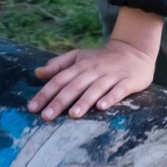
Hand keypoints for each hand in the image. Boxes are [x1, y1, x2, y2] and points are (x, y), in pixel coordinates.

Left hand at [29, 36, 154, 121]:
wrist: (134, 50)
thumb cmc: (101, 58)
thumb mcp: (79, 57)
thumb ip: (59, 65)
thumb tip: (38, 72)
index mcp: (80, 65)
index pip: (59, 79)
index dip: (46, 93)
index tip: (32, 108)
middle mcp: (94, 70)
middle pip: (74, 85)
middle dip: (60, 101)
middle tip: (47, 116)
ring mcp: (111, 75)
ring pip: (95, 88)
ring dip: (84, 101)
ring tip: (73, 115)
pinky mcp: (128, 81)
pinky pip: (118, 90)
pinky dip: (110, 98)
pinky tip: (102, 107)